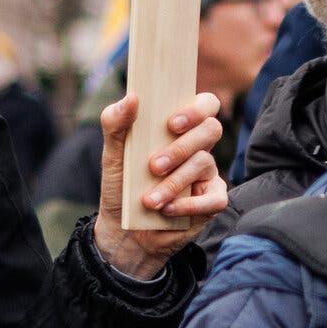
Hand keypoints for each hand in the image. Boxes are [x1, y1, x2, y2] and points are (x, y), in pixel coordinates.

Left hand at [94, 92, 226, 279]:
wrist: (122, 230)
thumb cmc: (122, 184)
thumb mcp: (112, 153)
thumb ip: (115, 122)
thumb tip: (131, 97)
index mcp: (179, 127)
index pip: (205, 104)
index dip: (196, 109)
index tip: (171, 123)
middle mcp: (198, 146)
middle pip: (211, 129)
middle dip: (182, 147)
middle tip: (154, 166)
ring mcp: (207, 173)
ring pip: (205, 163)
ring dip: (174, 182)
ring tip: (149, 200)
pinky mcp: (211, 201)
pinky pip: (214, 198)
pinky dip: (189, 205)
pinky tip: (167, 210)